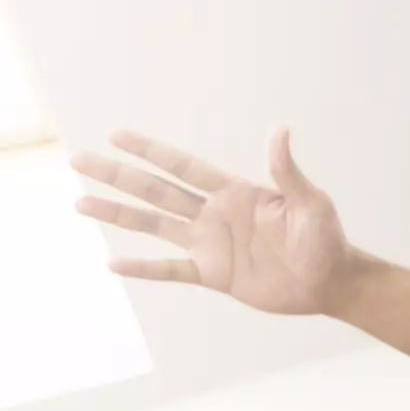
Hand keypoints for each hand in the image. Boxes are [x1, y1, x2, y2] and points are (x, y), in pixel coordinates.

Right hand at [72, 127, 358, 314]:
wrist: (330, 281)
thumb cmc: (325, 238)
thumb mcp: (309, 202)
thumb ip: (286, 170)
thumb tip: (279, 129)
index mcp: (234, 193)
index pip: (183, 167)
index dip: (150, 151)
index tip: (116, 134)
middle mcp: (214, 215)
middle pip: (156, 190)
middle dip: (118, 175)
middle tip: (79, 159)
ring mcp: (211, 245)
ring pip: (154, 225)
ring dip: (118, 214)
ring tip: (80, 202)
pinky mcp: (214, 274)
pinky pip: (171, 271)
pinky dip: (143, 269)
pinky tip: (113, 263)